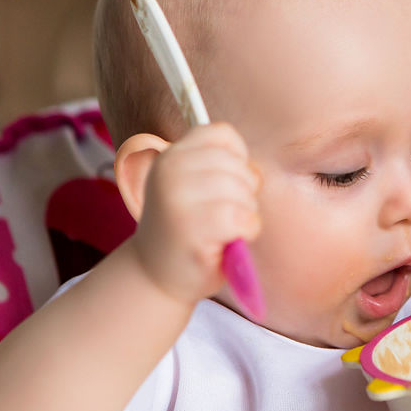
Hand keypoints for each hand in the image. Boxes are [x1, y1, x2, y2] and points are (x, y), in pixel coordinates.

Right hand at [129, 123, 260, 306]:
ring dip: (245, 213)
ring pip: (242, 190)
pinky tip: (227, 241)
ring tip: (221, 230)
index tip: (226, 183)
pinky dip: (246, 231)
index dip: (237, 157)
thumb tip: (256, 172)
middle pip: (237, 165)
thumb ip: (217, 168)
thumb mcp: (190, 187)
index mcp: (170, 157)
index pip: (222, 133)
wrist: (154, 277)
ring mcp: (177, 199)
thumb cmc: (184, 231)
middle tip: (222, 215)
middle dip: (244, 190)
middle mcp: (169, 171)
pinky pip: (243, 217)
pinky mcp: (191, 228)